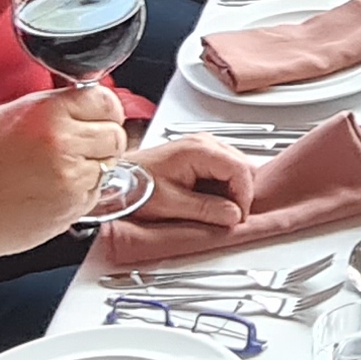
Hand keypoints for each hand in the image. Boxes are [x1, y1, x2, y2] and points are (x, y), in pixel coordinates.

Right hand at [0, 85, 124, 289]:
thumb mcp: (5, 116)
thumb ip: (51, 108)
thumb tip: (83, 104)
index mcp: (45, 113)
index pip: (105, 101)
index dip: (102, 109)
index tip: (96, 115)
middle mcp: (62, 143)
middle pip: (114, 134)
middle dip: (100, 138)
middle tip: (75, 146)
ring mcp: (70, 179)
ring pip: (109, 164)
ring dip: (92, 166)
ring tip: (54, 170)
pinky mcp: (72, 208)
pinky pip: (95, 192)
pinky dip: (82, 191)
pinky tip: (49, 189)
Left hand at [123, 136, 253, 230]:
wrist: (116, 183)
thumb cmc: (136, 188)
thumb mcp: (171, 205)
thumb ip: (206, 210)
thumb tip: (233, 215)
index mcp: (198, 150)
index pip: (240, 169)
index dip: (244, 195)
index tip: (239, 216)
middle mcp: (202, 143)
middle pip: (242, 165)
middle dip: (241, 192)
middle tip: (232, 216)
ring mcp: (201, 147)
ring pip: (235, 167)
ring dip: (233, 190)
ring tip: (220, 210)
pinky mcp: (198, 155)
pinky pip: (224, 169)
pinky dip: (225, 187)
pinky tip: (213, 201)